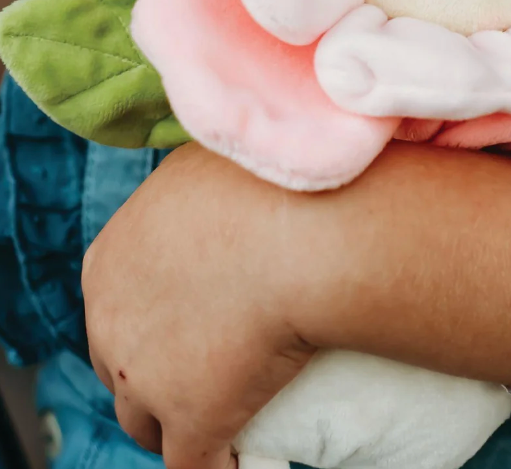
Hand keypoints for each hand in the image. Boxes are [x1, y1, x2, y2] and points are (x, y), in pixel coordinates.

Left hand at [83, 144, 317, 468]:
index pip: (116, 301)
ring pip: (145, 419)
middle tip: (202, 365)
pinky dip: (217, 465)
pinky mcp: (193, 417)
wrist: (304, 231)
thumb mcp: (210, 165)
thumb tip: (215, 192)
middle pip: (119, 362)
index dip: (150, 313)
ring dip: (174, 422)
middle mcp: (111, 319)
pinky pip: (194, 465)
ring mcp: (146, 375)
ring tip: (220, 422)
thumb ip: (193, 190)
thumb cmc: (270, 184)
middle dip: (151, 369)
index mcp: (111, 258)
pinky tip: (240, 461)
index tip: (189, 314)